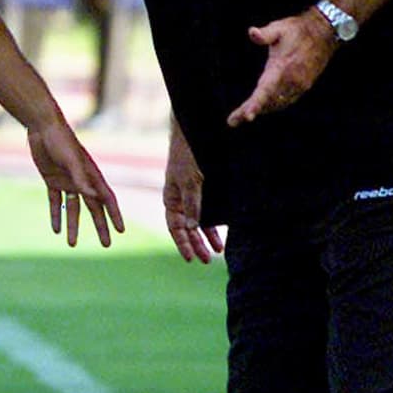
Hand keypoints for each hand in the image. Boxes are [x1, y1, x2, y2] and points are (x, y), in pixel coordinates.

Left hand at [26, 118, 124, 246]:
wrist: (42, 127)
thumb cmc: (61, 141)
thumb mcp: (71, 160)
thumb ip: (81, 178)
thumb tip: (92, 196)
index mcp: (91, 175)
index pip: (106, 200)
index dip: (114, 215)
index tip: (120, 231)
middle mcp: (82, 181)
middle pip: (94, 208)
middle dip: (100, 226)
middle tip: (105, 245)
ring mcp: (68, 181)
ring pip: (73, 209)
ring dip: (73, 226)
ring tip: (72, 244)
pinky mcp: (53, 180)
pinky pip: (56, 202)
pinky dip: (56, 215)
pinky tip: (55, 229)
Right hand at [164, 121, 222, 262]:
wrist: (194, 131)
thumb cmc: (187, 156)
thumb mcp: (190, 181)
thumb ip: (192, 205)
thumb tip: (192, 228)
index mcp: (170, 199)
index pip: (174, 227)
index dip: (182, 243)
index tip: (190, 258)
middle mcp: (180, 200)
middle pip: (187, 228)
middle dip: (196, 244)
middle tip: (206, 260)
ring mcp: (192, 195)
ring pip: (198, 221)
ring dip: (207, 236)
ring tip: (216, 251)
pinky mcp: (203, 189)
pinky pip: (208, 211)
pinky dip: (214, 223)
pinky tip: (222, 233)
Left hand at [226, 9, 335, 127]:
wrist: (324, 33)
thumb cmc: (297, 30)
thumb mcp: (279, 28)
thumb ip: (265, 34)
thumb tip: (252, 32)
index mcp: (282, 68)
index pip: (266, 90)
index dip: (255, 104)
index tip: (246, 117)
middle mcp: (291, 80)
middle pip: (268, 102)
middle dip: (250, 111)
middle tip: (232, 121)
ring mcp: (299, 85)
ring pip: (277, 104)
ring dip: (261, 110)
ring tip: (242, 116)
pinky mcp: (304, 86)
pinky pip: (286, 101)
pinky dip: (274, 106)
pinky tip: (264, 108)